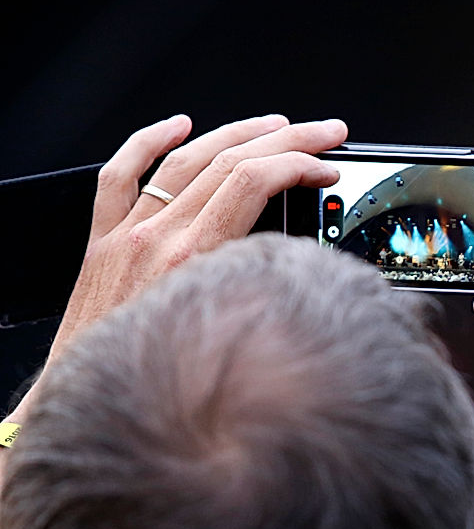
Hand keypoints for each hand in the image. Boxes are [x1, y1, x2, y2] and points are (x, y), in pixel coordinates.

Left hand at [4, 114, 346, 429]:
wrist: (91, 404)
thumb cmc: (157, 382)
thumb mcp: (226, 333)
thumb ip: (256, 289)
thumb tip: (295, 258)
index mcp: (194, 260)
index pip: (254, 184)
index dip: (298, 165)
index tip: (327, 166)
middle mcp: (159, 238)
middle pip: (231, 163)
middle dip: (288, 140)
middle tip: (325, 131)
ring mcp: (129, 234)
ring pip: (187, 159)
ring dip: (238, 132)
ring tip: (277, 123)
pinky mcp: (105, 242)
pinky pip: (122, 175)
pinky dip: (150, 141)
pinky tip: (178, 125)